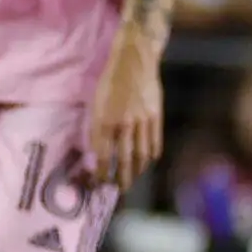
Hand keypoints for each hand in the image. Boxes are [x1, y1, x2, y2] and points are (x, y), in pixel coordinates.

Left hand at [87, 33, 163, 190]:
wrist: (134, 61)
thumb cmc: (109, 82)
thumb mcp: (95, 104)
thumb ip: (96, 128)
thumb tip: (97, 152)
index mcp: (104, 121)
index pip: (103, 156)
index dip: (101, 172)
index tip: (99, 182)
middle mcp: (124, 124)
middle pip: (124, 161)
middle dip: (121, 179)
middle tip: (118, 190)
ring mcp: (142, 122)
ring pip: (141, 155)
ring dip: (136, 171)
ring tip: (132, 179)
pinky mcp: (156, 117)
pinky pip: (155, 143)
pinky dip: (151, 157)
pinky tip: (147, 162)